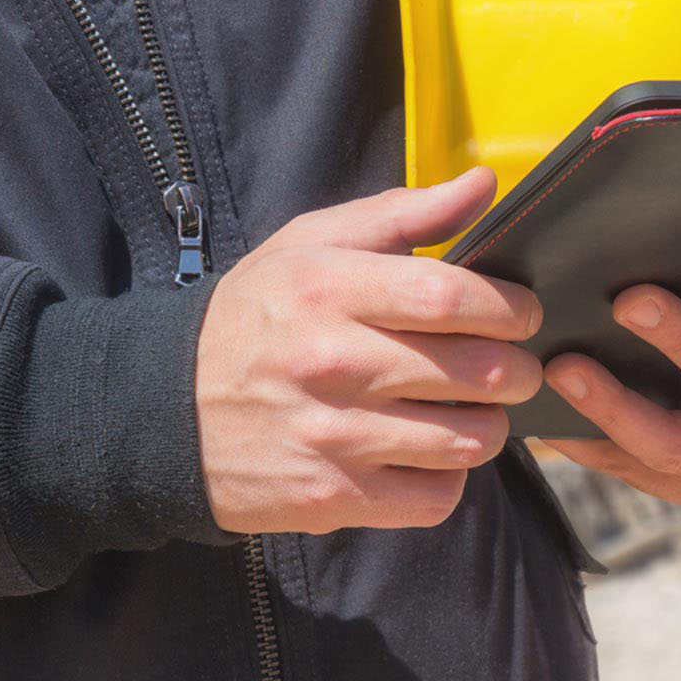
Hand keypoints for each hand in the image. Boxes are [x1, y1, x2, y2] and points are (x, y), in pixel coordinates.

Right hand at [194, 167, 545, 534]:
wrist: (157, 411)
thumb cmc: (255, 318)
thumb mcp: (310, 245)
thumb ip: (404, 213)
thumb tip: (484, 183)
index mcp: (329, 289)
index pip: (450, 295)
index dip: (509, 307)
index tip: (523, 313)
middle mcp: (332, 363)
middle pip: (477, 371)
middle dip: (518, 369)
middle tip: (514, 366)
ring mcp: (333, 436)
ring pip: (469, 439)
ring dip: (490, 425)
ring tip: (474, 409)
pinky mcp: (331, 497)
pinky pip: (435, 495)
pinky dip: (449, 477)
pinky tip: (431, 453)